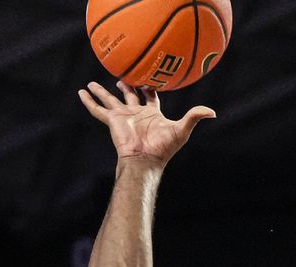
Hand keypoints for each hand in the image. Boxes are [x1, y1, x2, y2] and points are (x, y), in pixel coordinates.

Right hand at [78, 81, 215, 167]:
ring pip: (110, 100)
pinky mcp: (112, 121)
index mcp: (152, 115)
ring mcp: (123, 118)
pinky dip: (89, 101)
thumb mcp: (182, 129)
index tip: (147, 76)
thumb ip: (195, 117)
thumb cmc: (164, 147)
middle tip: (122, 77)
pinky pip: (98, 110)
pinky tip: (81, 92)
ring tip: (92, 83)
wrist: (145, 160)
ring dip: (102, 91)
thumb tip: (213, 112)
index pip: (150, 97)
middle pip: (129, 96)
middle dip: (126, 87)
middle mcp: (136, 114)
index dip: (149, 87)